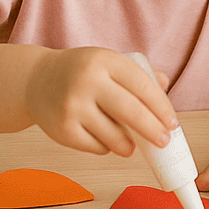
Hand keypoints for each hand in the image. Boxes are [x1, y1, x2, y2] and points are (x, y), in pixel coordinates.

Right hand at [24, 47, 177, 155]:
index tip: (173, 123)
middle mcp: (87, 81)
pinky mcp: (61, 129)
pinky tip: (105, 141)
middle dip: (152, 130)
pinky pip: (95, 147)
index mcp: (105, 60)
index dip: (161, 106)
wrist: (36, 80)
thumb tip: (164, 86)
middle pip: (131, 111)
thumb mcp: (109, 62)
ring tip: (131, 146)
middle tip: (164, 141)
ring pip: (113, 135)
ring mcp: (72, 106)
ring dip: (128, 145)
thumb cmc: (83, 72)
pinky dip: (106, 148)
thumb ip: (138, 73)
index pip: (142, 85)